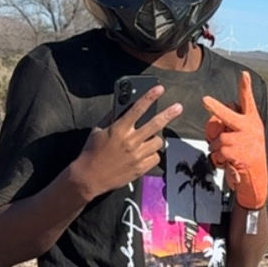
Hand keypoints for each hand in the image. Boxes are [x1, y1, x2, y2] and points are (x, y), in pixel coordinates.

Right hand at [71, 84, 182, 202]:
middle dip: (169, 114)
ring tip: (147, 140)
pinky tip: (144, 154)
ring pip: (158, 142)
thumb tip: (124, 107)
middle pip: (155, 124)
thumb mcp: (98, 130)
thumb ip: (112, 118)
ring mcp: (137, 156)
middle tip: (178, 107)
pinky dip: (152, 154)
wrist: (89, 177)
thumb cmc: (92, 152)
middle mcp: (130, 141)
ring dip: (155, 139)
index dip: (150, 97)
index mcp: (119, 129)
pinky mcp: (140, 168)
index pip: (138, 108)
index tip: (159, 89)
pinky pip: (156, 157)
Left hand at [201, 71, 267, 208]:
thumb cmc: (248, 155)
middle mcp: (250, 128)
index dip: (245, 87)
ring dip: (217, 148)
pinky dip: (218, 158)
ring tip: (226, 154)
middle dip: (215, 108)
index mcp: (252, 120)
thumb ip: (232, 127)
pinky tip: (227, 163)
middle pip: (228, 115)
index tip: (243, 74)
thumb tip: (214, 124)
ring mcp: (245, 140)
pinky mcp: (239, 153)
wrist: (257, 178)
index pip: (248, 101)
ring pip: (219, 139)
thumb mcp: (245, 137)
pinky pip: (219, 151)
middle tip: (204, 100)